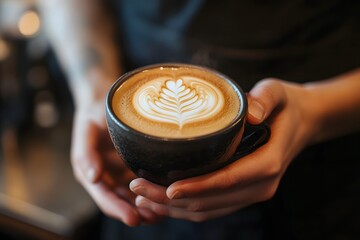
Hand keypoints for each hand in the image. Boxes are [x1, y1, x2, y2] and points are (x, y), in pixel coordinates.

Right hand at [71, 94, 160, 225]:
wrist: (105, 102)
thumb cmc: (94, 114)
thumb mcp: (86, 130)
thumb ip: (86, 154)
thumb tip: (92, 178)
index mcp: (90, 173)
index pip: (105, 197)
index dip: (118, 209)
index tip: (134, 218)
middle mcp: (106, 178)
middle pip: (121, 202)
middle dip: (136, 213)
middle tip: (154, 218)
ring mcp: (121, 174)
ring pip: (134, 197)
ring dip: (147, 207)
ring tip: (164, 213)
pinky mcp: (134, 167)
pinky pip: (144, 184)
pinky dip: (153, 193)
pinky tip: (167, 196)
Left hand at [129, 79, 316, 221]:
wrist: (301, 122)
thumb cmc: (285, 106)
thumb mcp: (277, 92)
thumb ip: (265, 99)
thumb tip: (251, 114)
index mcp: (267, 164)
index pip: (227, 181)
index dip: (197, 187)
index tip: (167, 188)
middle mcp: (260, 186)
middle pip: (210, 202)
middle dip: (171, 200)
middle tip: (137, 188)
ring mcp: (252, 193)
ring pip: (207, 210)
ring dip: (173, 209)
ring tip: (141, 198)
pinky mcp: (243, 193)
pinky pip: (211, 208)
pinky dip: (185, 207)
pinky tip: (162, 200)